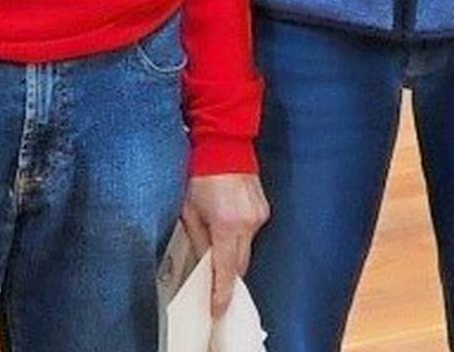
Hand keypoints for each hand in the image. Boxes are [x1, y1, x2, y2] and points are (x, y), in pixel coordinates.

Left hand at [181, 173, 269, 319]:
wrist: (224, 144)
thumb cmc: (200, 174)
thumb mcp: (189, 208)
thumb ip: (198, 237)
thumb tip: (204, 259)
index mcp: (227, 225)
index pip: (226, 270)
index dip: (222, 293)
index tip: (218, 309)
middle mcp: (248, 224)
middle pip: (241, 263)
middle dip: (228, 273)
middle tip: (214, 280)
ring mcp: (259, 216)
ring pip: (247, 247)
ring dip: (233, 250)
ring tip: (218, 236)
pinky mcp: (264, 209)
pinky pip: (252, 231)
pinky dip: (240, 233)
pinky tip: (228, 220)